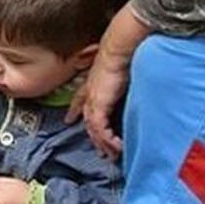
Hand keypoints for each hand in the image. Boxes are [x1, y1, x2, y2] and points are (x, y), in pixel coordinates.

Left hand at [65, 3, 148, 158]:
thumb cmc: (124, 54)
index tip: (69, 118)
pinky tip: (117, 148)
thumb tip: (134, 81)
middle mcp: (91, 93)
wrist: (119, 48)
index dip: (74, 109)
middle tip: (101, 151)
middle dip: (94, 137)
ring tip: (111, 155)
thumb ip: (126, 78)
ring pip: (94, 129)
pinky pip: (101, 130)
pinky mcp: (98, 106)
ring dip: (103, 143)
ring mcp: (93, 100)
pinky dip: (109, 141)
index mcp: (93, 83)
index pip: (80, 99)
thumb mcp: (123, 69)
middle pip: (88, 120)